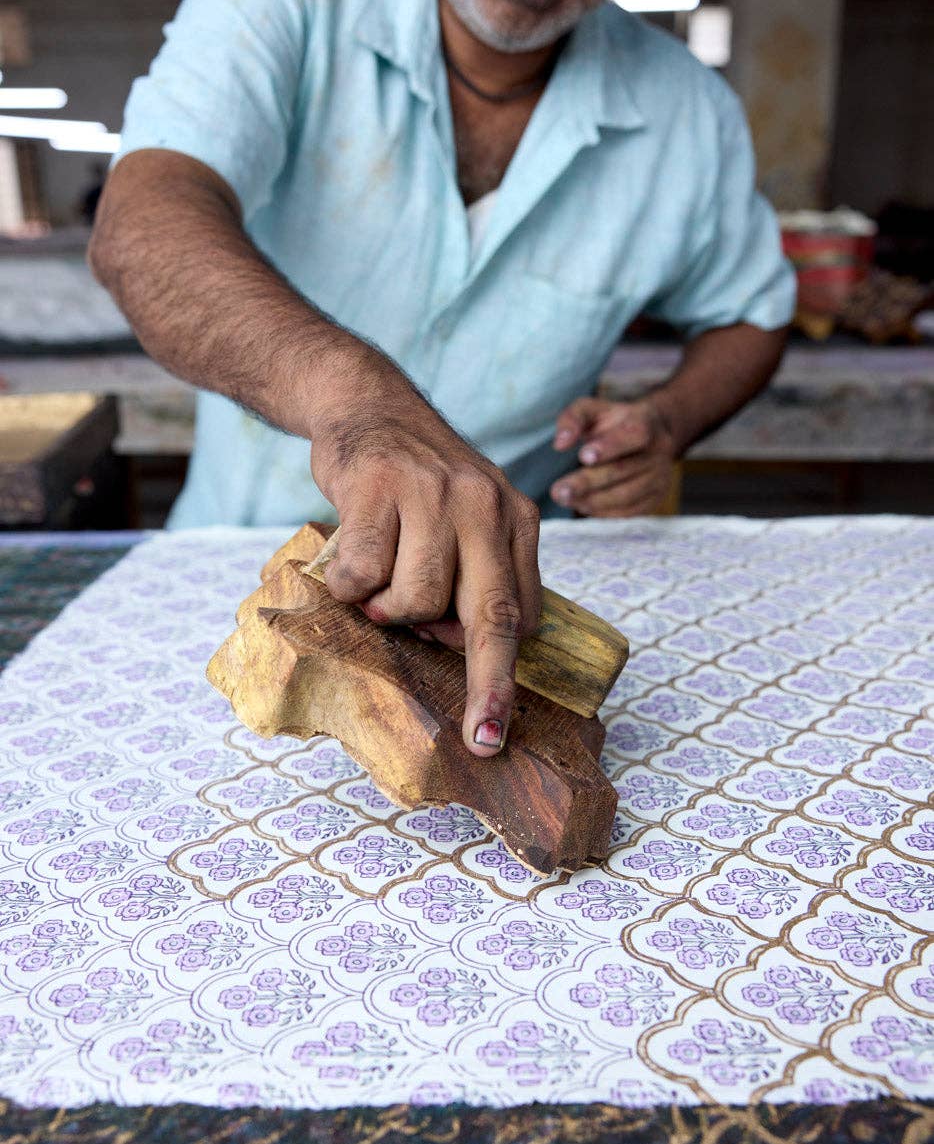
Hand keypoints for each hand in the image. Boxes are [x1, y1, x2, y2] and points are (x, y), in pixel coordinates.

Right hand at [309, 357, 540, 757]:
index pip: (525, 614)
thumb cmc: (417, 485)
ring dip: (386, 609)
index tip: (495, 723)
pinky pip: (364, 573)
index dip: (506, 672)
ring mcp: (434, 493)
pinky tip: (349, 558)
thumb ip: (478, 577)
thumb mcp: (471, 518)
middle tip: (483, 738)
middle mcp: (485, 505)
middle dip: (490, 686)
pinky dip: (349, 584)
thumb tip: (465, 650)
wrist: (368, 405)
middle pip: (492, 616)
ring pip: (417, 600)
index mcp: (517, 519)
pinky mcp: (381, 486)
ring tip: (375, 579)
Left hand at [550, 395, 678, 516]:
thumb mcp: (592, 409)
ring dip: (592, 501)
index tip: (582, 457)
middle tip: (558, 492)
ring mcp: (661, 476)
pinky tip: (583, 506)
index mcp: (645, 422)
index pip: (633, 435)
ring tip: (565, 499)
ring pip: (626, 496)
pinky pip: (629, 512)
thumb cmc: (614, 422)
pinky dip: (603, 513)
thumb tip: (560, 443)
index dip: (609, 447)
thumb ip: (573, 419)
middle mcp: (659, 450)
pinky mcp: (656, 498)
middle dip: (587, 483)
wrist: (653, 434)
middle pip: (622, 470)